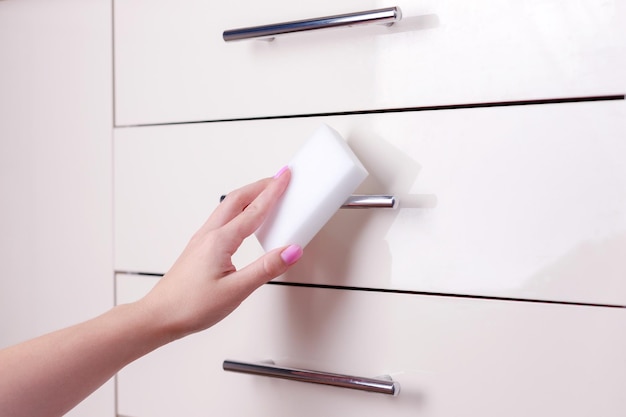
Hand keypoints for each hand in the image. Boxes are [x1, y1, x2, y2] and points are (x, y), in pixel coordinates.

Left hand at [138, 166, 301, 339]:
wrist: (159, 316)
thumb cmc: (189, 306)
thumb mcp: (236, 291)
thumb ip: (266, 269)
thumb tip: (290, 251)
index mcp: (220, 241)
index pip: (254, 211)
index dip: (274, 192)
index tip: (285, 177)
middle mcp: (209, 235)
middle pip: (238, 199)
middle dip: (261, 186)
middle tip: (279, 179)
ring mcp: (202, 240)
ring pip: (228, 207)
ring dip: (250, 196)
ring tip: (265, 193)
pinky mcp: (199, 248)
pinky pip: (222, 219)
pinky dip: (239, 210)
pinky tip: (243, 219)